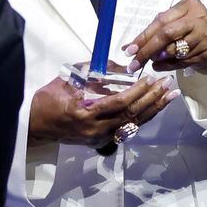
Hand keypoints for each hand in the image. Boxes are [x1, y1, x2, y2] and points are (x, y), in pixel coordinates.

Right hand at [28, 75, 179, 147]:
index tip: (148, 79)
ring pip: (133, 124)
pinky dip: (143, 116)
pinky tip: (155, 107)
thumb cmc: (48, 99)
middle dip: (152, 99)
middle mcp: (95, 130)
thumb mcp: (68, 80)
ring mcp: (100, 137)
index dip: (136, 92)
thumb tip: (121, 66)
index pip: (117, 103)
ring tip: (170, 96)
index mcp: (84, 114)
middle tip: (167, 85)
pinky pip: (128, 128)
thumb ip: (93, 73)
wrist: (36, 125)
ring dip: (153, 109)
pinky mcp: (102, 140)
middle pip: (131, 115)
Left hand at [125, 0, 206, 84]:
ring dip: (158, 58)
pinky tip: (161, 65)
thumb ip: (156, 30)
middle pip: (166, 34)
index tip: (130, 50)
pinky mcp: (206, 52)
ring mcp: (203, 35)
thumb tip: (129, 46)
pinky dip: (167, 66)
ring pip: (173, 50)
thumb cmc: (194, 30)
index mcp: (188, 5)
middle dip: (147, 50)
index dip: (143, 37)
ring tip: (151, 61)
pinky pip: (181, 61)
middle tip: (135, 62)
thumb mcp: (178, 22)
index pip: (160, 21)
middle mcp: (197, 18)